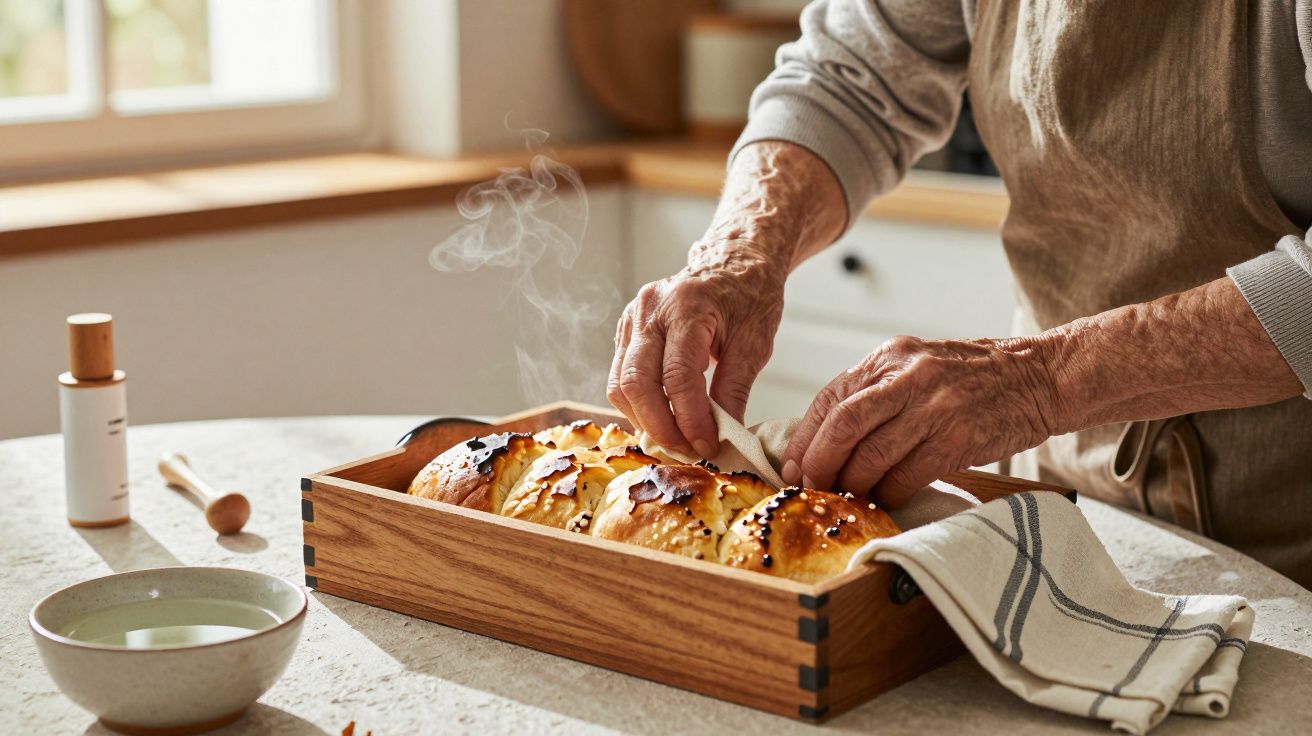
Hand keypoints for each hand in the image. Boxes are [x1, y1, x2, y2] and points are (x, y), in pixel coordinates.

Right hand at [608, 240, 786, 456]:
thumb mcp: (755, 343)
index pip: (678, 377)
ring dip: (645, 419)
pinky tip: (663, 417)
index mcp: (687, 307)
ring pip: (620, 384)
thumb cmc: (749, 296)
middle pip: (636, 382)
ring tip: (676, 439)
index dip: (690, 420)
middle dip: (660, 426)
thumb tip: (722, 437)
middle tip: (686, 450)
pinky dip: (639, 404)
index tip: (707, 446)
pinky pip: (620, 376)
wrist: (734, 261)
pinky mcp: (626, 329)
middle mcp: (650, 309)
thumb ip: (734, 391)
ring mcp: (632, 318)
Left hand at [781, 335, 1059, 506]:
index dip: (807, 438)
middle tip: (813, 488)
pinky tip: (888, 499)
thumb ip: (876, 394)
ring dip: (854, 484)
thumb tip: (825, 440)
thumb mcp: (917, 367)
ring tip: (849, 497)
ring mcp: (935, 406)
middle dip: (820, 463)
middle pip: (844, 425)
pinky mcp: (959, 437)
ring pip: (872, 455)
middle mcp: (909, 376)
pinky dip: (890, 493)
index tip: (794, 466)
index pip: (831, 398)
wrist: (1039, 376)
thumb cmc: (972, 378)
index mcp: (891, 358)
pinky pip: (908, 475)